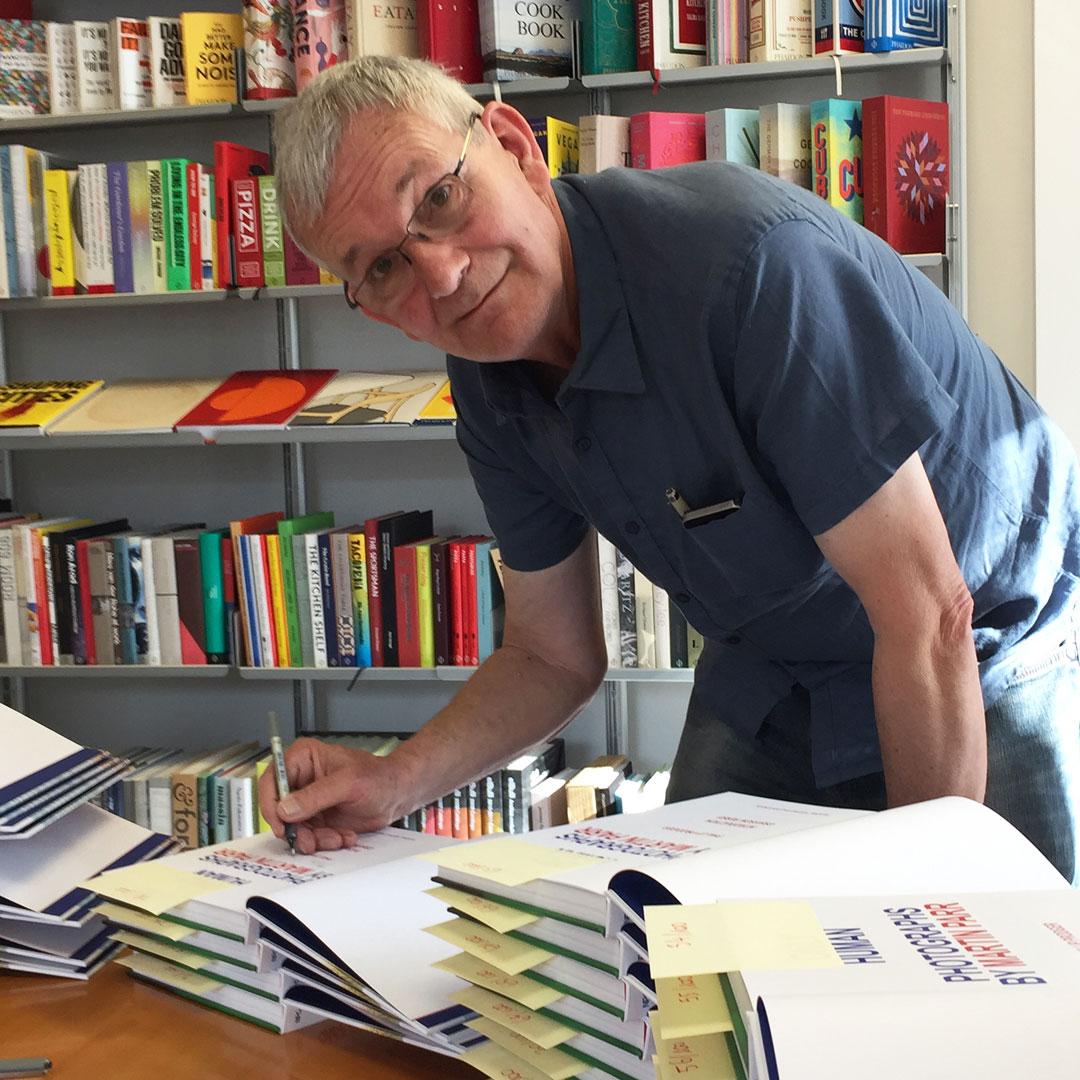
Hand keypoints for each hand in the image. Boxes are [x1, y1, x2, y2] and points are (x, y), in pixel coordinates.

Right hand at [257, 738, 410, 853]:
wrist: (398, 794)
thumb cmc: (379, 777)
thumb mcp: (348, 783)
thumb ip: (316, 795)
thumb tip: (286, 808)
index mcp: (304, 758)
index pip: (272, 779)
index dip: (271, 803)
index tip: (281, 823)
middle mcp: (302, 780)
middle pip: (279, 809)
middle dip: (295, 829)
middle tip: (310, 841)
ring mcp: (308, 801)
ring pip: (294, 828)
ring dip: (313, 838)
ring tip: (337, 837)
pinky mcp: (317, 819)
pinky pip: (309, 836)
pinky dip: (324, 841)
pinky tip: (344, 836)